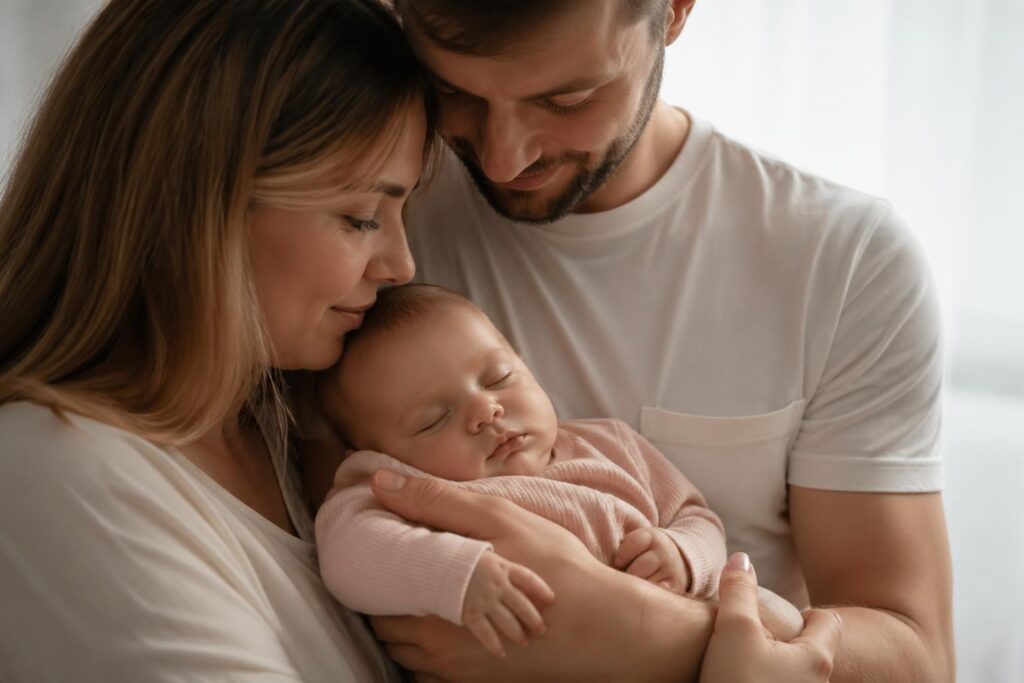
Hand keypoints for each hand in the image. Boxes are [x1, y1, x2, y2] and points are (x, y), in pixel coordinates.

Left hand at [366, 469, 716, 681]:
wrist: (609, 626)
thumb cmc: (557, 568)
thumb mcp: (499, 519)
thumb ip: (435, 502)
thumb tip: (380, 482)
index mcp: (433, 608)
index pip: (371, 591)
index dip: (372, 560)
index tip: (383, 536)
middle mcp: (436, 651)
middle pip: (384, 621)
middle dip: (387, 590)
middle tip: (406, 556)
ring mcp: (455, 673)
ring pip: (406, 647)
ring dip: (407, 617)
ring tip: (430, 582)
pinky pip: (429, 670)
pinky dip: (430, 645)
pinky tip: (454, 616)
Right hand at [461, 551, 554, 657]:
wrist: (441, 565)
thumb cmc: (469, 562)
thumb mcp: (491, 558)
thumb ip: (507, 570)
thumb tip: (526, 581)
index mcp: (503, 568)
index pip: (528, 578)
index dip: (541, 589)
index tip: (552, 599)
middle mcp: (496, 584)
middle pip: (521, 604)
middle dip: (533, 619)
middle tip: (541, 629)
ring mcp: (483, 599)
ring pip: (506, 620)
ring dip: (517, 633)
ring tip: (524, 641)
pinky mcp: (470, 612)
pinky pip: (485, 632)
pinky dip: (493, 644)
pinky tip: (501, 652)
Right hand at [700, 553, 842, 682]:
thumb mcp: (733, 628)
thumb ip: (739, 590)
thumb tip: (741, 559)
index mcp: (816, 659)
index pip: (829, 621)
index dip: (805, 611)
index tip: (779, 613)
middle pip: (813, 651)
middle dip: (789, 639)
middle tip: (759, 634)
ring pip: (795, 675)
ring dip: (776, 664)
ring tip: (745, 660)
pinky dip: (766, 681)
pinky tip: (741, 682)